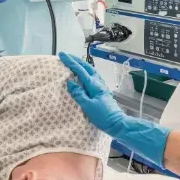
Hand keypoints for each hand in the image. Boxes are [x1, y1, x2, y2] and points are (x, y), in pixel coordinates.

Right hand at [59, 52, 170, 166]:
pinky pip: (92, 77)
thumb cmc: (103, 116)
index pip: (80, 70)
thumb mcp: (87, 106)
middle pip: (86, 67)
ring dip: (81, 65)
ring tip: (73, 63)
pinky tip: (83, 75)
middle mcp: (98, 82)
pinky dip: (85, 72)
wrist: (118, 124)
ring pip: (90, 71)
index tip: (62, 55)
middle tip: (66, 56)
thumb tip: (70, 82)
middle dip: (76, 60)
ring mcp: (101, 86)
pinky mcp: (102, 91)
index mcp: (94, 84)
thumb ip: (78, 93)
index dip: (70, 62)